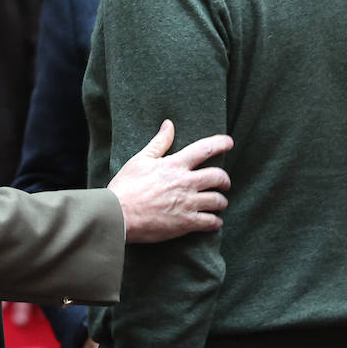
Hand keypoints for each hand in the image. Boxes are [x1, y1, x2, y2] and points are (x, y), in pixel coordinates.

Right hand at [107, 119, 231, 243]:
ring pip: (219, 201)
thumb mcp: (140, 160)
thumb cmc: (126, 186)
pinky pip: (212, 222)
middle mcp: (185, 183)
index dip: (220, 143)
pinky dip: (216, 222)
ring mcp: (188, 203)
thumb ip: (159, 143)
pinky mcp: (186, 223)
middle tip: (223, 183)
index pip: (204, 149)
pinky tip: (213, 221)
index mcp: (174, 165)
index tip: (228, 142)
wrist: (118, 215)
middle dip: (225, 180)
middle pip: (218, 177)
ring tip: (217, 203)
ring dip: (221, 201)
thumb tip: (169, 125)